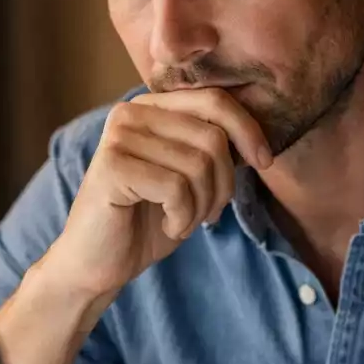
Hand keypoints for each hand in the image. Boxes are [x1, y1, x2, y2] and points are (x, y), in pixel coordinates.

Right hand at [44, 89, 272, 300]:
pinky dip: (182, 216)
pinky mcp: (112, 166)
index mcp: (151, 107)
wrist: (98, 264)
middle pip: (211, 137)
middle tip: (208, 213)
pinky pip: (176, 187)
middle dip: (223, 184)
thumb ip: (213, 149)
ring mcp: (119, 137)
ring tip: (182, 220)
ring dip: (202, 205)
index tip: (264, 162)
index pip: (214, 100)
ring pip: (198, 164)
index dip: (248, 130)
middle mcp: (131, 113)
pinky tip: (168, 225)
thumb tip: (257, 138)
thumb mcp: (190, 178)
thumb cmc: (146, 221)